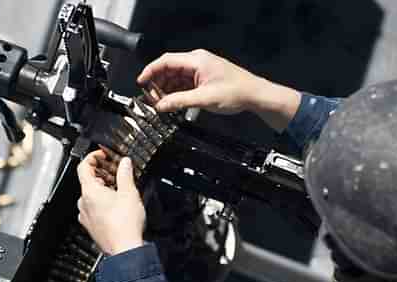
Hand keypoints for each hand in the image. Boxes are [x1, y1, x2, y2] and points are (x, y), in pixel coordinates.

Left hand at [77, 151, 145, 255]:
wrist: (125, 250)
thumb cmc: (125, 225)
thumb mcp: (130, 193)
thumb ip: (126, 174)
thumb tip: (125, 163)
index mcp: (90, 192)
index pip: (84, 166)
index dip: (93, 157)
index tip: (103, 155)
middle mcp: (84, 203)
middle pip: (88, 181)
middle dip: (102, 173)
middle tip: (116, 171)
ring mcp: (86, 216)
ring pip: (90, 195)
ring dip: (103, 188)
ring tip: (119, 188)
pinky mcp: (91, 226)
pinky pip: (93, 208)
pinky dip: (102, 202)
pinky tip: (116, 205)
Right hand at [137, 49, 300, 131]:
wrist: (255, 96)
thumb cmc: (237, 92)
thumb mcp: (204, 99)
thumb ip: (179, 102)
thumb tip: (161, 105)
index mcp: (196, 60)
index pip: (165, 61)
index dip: (150, 72)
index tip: (140, 83)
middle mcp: (197, 62)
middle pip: (169, 69)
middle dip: (158, 84)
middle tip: (151, 99)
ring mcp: (201, 70)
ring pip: (176, 78)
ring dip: (167, 90)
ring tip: (162, 104)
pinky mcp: (205, 79)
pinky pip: (185, 83)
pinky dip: (177, 92)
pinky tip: (174, 103)